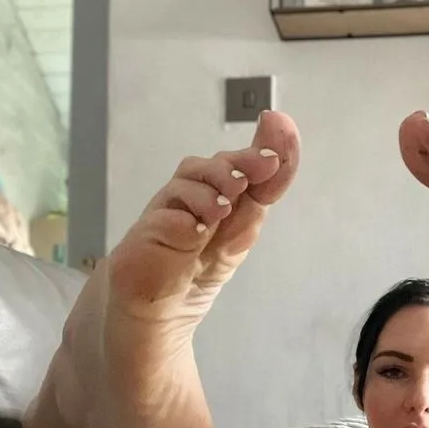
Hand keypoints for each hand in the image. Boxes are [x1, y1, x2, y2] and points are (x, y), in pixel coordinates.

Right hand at [110, 110, 300, 317]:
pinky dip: (186, 219)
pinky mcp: (150, 229)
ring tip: (223, 208)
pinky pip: (167, 215)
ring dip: (213, 187)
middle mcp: (198, 192)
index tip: (278, 122)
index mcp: (226, 192)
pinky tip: (198, 230)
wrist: (163, 305)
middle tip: (258, 169)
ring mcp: (171, 207)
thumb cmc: (199, 264)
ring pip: (190, 178)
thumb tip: (278, 155)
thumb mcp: (243, 230)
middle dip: (241, 162)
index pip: (248, 161)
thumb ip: (263, 192)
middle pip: (216, 163)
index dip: (266, 141)